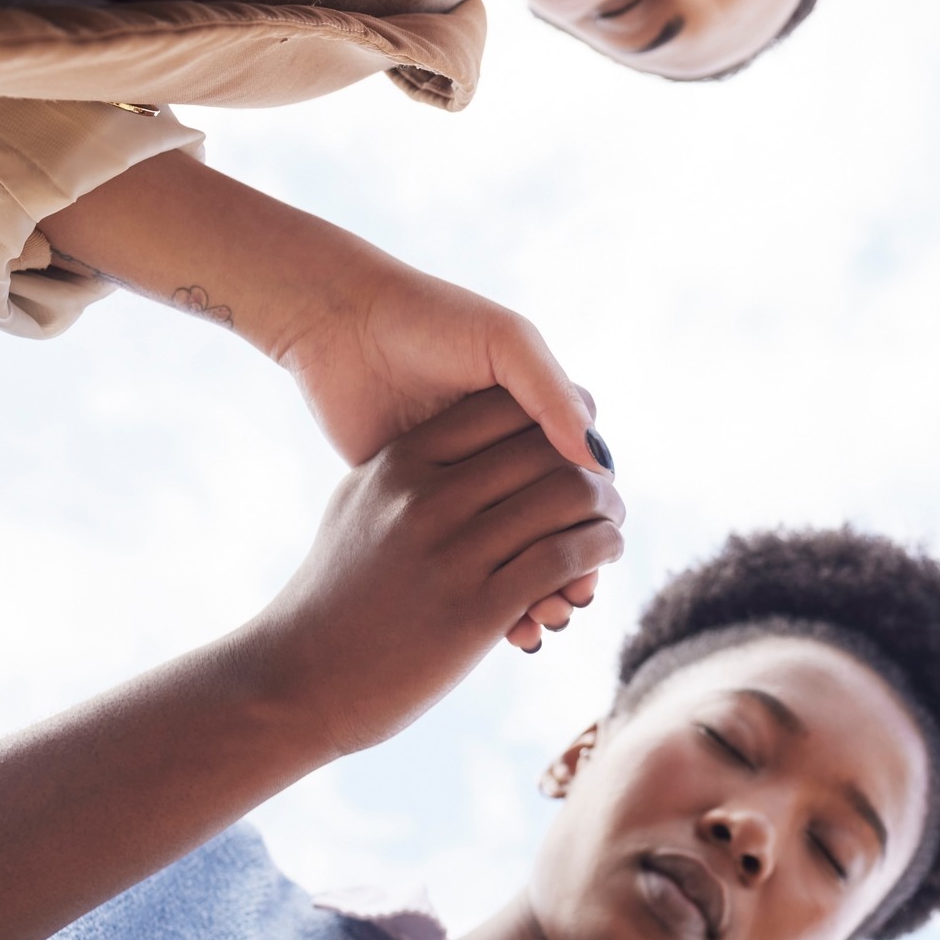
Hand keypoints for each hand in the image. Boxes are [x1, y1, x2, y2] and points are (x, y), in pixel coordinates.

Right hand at [240, 388, 624, 755]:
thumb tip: (481, 444)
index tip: (575, 444)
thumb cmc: (335, 597)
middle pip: (546, 449)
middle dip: (592, 467)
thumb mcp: (359, 510)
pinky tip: (603, 555)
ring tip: (610, 524)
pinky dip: (601, 549)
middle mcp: (425, 498)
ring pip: (569, 498)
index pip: (504, 407)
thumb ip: (413, 472)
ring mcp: (451, 553)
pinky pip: (568, 557)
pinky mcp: (477, 609)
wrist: (293, 680)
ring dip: (606, 509)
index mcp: (398, 464)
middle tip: (606, 490)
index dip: (555, 420)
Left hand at [272, 254, 610, 650]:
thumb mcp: (503, 345)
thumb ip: (551, 396)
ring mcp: (462, 473)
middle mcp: (505, 446)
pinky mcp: (419, 491)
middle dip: (571, 564)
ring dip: (534, 585)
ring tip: (541, 620)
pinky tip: (496, 618)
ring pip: (511, 544)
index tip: (603, 549)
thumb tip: (597, 460)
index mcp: (537, 410)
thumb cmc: (429, 319)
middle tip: (574, 601)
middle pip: (555, 521)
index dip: (598, 515)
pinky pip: (460, 548)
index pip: (585, 475)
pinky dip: (481, 584)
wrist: (336, 320)